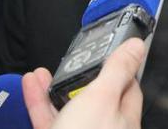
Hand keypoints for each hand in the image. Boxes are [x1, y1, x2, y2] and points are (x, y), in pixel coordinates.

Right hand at [22, 38, 145, 128]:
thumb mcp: (102, 98)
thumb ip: (117, 70)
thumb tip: (137, 46)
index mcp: (125, 121)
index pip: (128, 88)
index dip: (118, 67)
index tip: (106, 50)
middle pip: (95, 98)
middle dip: (79, 77)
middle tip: (68, 61)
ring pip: (68, 109)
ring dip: (54, 87)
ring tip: (41, 71)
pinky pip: (49, 121)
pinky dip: (39, 103)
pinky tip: (31, 86)